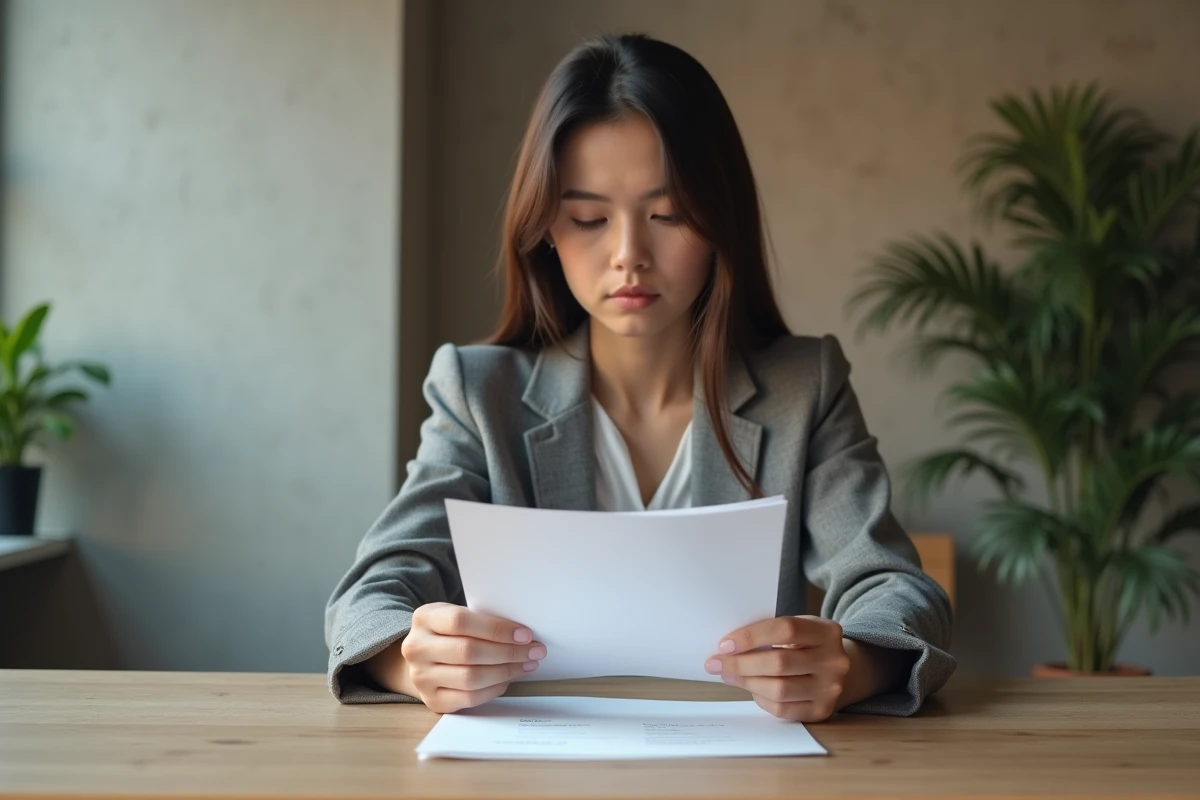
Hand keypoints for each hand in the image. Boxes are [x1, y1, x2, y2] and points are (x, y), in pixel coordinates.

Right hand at [367, 602, 546, 713]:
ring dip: (506, 671)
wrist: (420, 659)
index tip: (525, 634)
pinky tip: (507, 679)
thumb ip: (479, 620)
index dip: (496, 628)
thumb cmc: (447, 633)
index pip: (460, 621)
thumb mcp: (454, 615)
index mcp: (424, 618)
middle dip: (508, 652)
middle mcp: (416, 648)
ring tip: (526, 664)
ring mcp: (421, 677)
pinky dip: (494, 688)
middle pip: (468, 651)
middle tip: (534, 650)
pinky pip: (470, 698)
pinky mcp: (431, 700)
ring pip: (471, 678)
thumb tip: (522, 633)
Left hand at [705, 616, 849, 721]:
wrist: (845, 672)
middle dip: (741, 663)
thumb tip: (729, 646)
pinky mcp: (822, 711)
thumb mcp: (800, 628)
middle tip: (716, 663)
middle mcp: (834, 661)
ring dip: (746, 682)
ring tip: (728, 675)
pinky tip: (751, 689)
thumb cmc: (809, 645)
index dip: (752, 636)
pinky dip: (761, 699)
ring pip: (779, 689)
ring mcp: (830, 689)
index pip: (786, 630)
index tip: (725, 644)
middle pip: (779, 662)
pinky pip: (782, 709)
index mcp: (827, 632)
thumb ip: (772, 632)